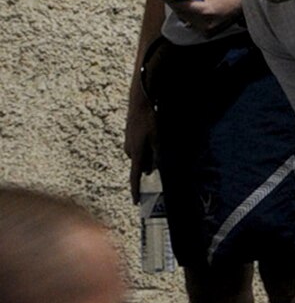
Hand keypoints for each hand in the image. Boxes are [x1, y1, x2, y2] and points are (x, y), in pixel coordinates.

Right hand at [125, 83, 155, 198]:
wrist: (139, 101)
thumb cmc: (150, 120)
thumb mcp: (158, 140)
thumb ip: (156, 156)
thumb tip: (153, 170)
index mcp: (136, 153)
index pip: (135, 177)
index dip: (136, 190)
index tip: (135, 202)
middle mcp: (129, 150)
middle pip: (140, 166)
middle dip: (147, 166)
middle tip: (156, 156)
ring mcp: (127, 142)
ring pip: (139, 156)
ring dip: (147, 155)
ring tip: (155, 142)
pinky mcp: (128, 136)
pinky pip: (137, 147)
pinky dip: (144, 147)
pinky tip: (150, 136)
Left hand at [164, 0, 243, 35]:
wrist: (247, 7)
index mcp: (206, 12)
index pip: (179, 4)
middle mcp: (205, 25)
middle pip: (180, 12)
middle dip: (172, 0)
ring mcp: (206, 31)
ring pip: (184, 18)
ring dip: (179, 7)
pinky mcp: (208, 33)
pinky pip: (191, 22)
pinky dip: (187, 13)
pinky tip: (187, 5)